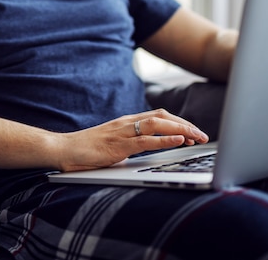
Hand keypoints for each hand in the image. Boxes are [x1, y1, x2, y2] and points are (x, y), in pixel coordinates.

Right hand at [55, 109, 208, 171]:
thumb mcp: (113, 144)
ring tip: (197, 136)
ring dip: (181, 130)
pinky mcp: (118, 146)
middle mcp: (127, 123)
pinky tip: (179, 141)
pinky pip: (145, 140)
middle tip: (203, 135)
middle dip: (186, 124)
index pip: (159, 117)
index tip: (195, 131)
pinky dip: (165, 139)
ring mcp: (122, 133)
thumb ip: (130, 144)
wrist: (63, 150)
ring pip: (158, 125)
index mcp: (127, 122)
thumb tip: (147, 150)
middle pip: (163, 117)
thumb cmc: (86, 150)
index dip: (179, 122)